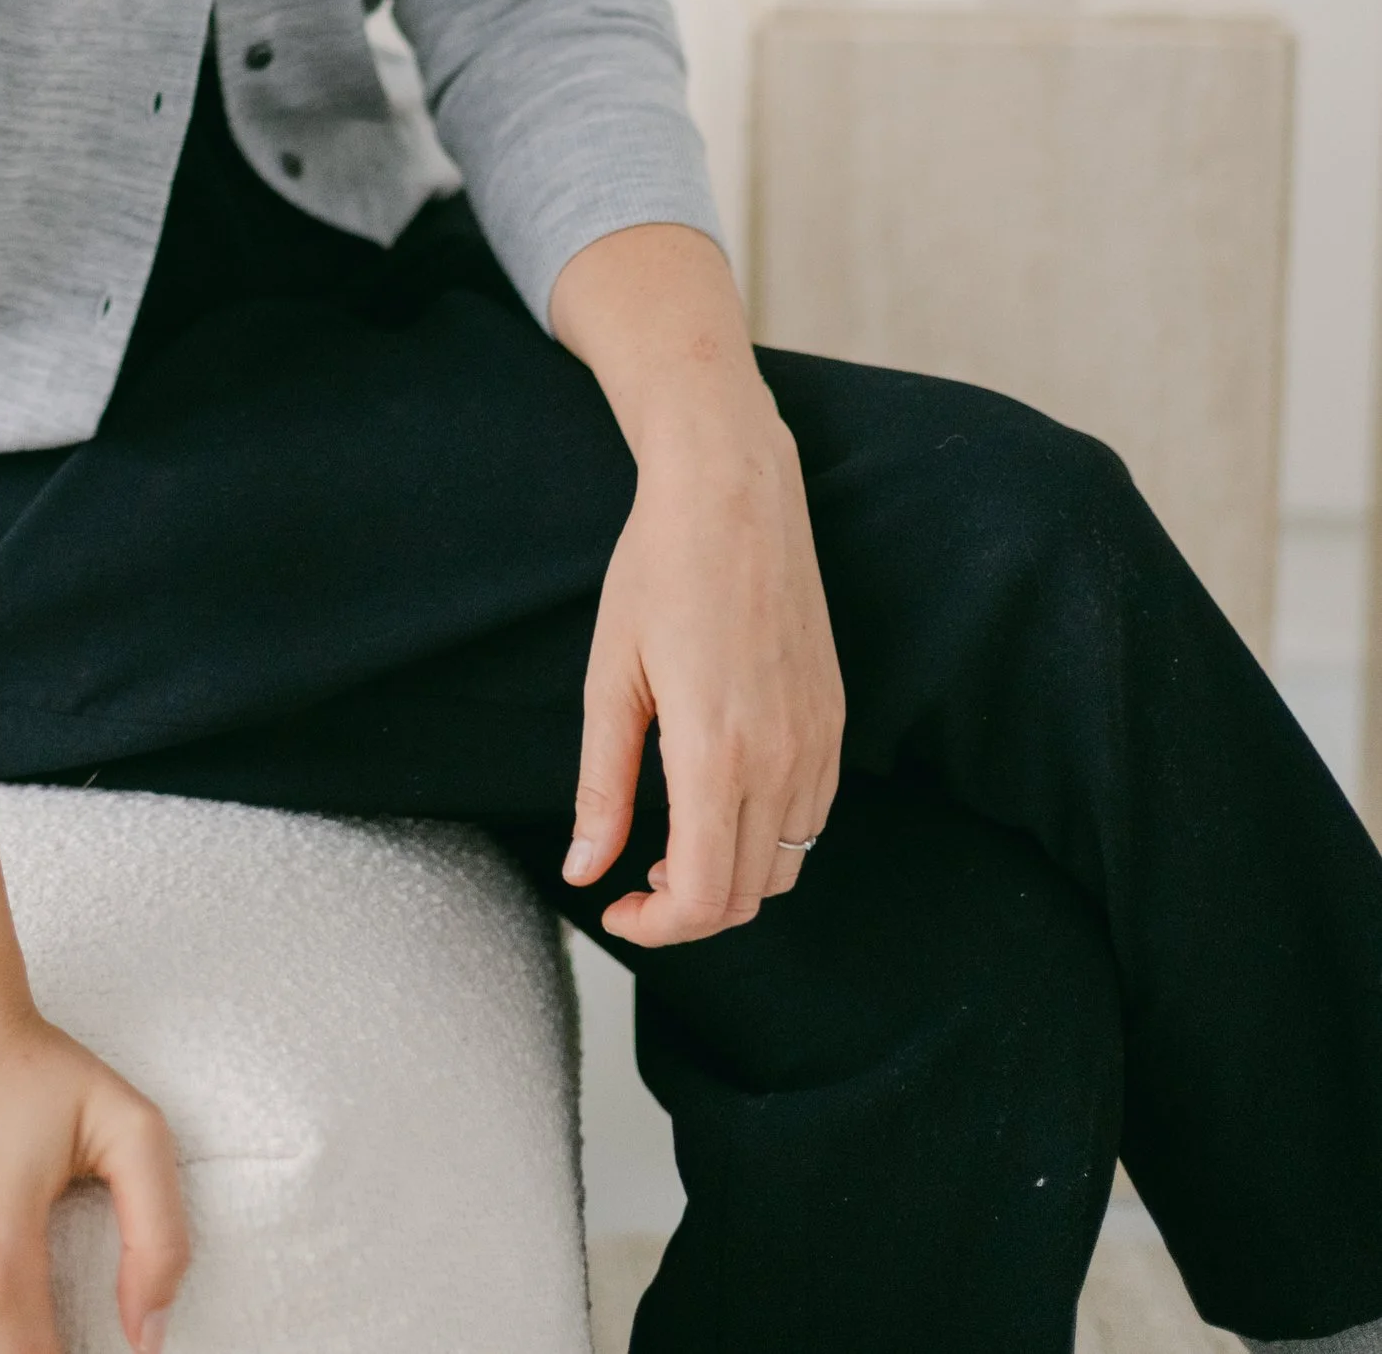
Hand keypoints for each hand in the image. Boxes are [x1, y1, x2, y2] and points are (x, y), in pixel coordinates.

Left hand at [560, 386, 844, 947]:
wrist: (733, 491)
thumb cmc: (657, 571)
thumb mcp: (610, 678)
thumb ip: (602, 787)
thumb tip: (584, 873)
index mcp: (717, 753)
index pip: (704, 897)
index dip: (657, 928)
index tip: (616, 907)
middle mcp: (782, 759)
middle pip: (747, 896)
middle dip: (687, 911)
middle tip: (635, 880)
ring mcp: (819, 741)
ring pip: (787, 865)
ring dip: (731, 877)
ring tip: (673, 842)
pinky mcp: (836, 720)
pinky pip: (812, 817)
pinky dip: (768, 838)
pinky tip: (720, 800)